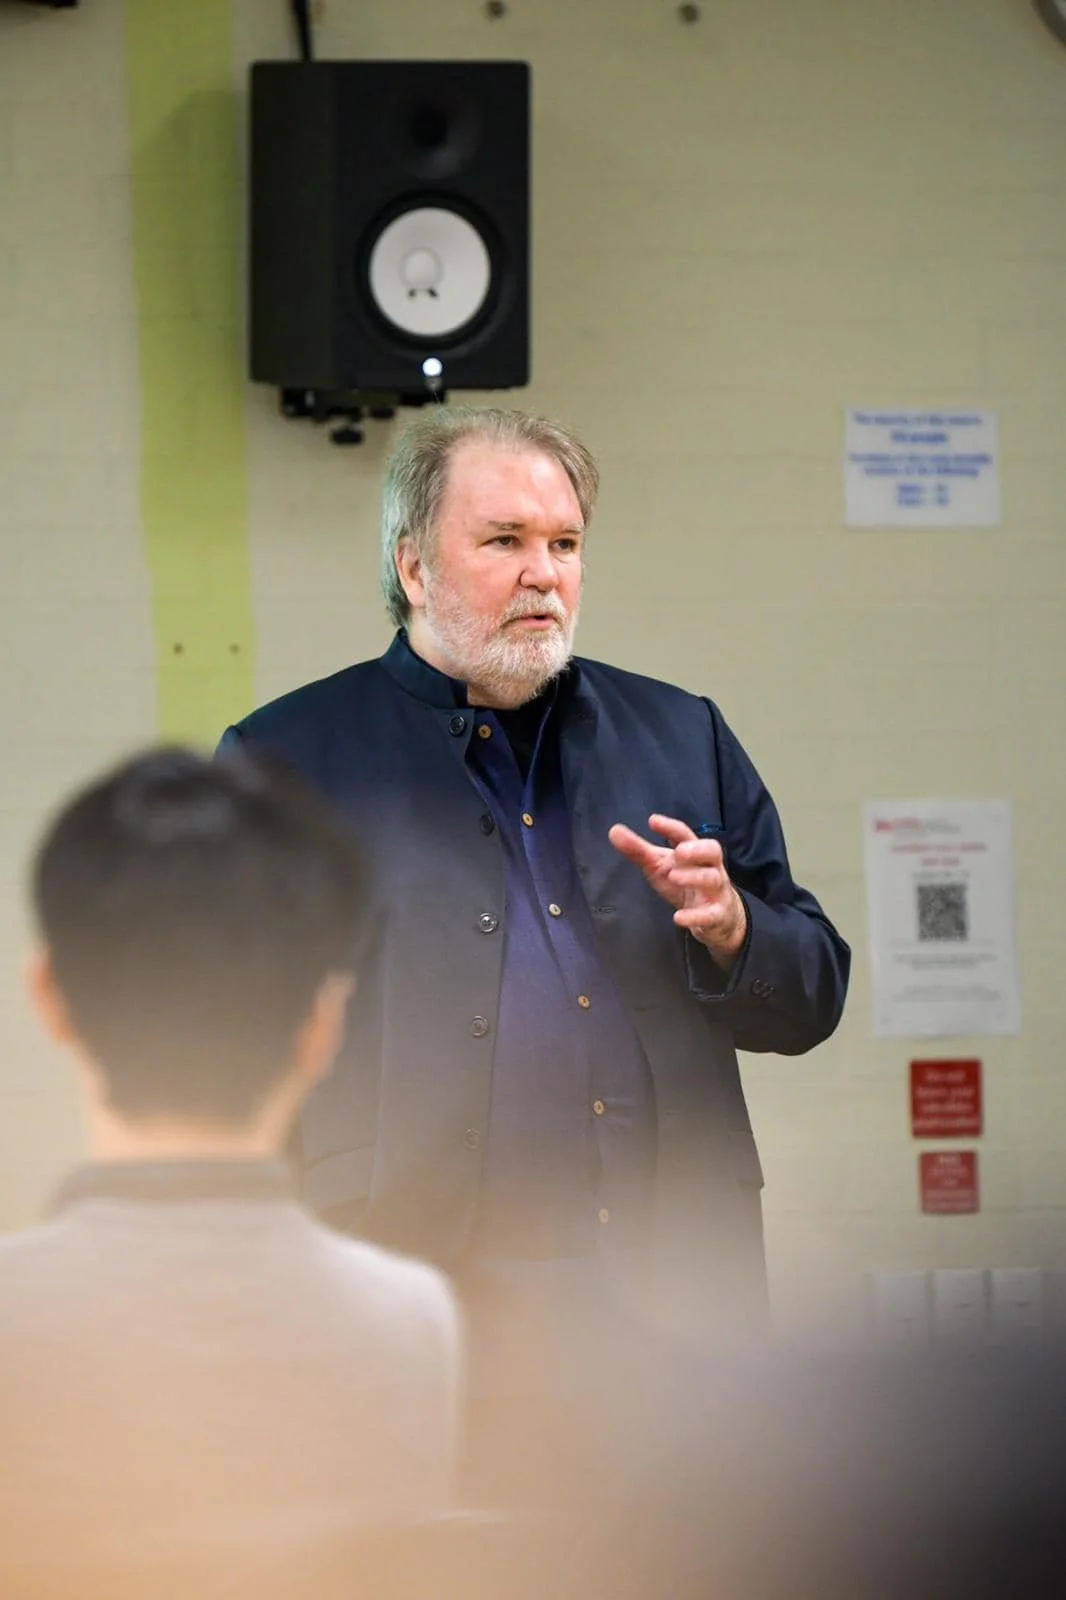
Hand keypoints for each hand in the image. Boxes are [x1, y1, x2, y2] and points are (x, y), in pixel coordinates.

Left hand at [608, 813, 747, 968]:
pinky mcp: (717, 914)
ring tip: (673, 877)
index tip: (652, 821)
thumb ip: (638, 850)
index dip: (671, 827)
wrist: (717, 916)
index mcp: (694, 852)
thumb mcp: (659, 866)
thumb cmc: (685, 883)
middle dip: (697, 849)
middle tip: (679, 852)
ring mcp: (716, 890)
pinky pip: (711, 914)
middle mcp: (709, 867)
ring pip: (713, 879)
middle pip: (712, 851)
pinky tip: (678, 918)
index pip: (685, 835)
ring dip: (694, 877)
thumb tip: (614, 830)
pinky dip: (695, 916)